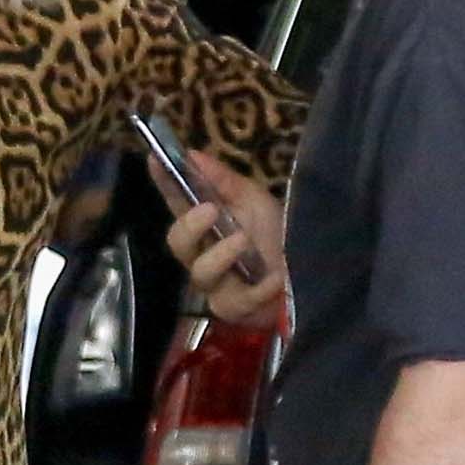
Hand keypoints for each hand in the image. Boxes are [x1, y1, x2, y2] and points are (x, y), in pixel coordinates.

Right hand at [162, 152, 286, 326]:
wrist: (310, 274)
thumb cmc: (276, 235)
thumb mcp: (254, 201)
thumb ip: (224, 181)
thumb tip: (192, 155)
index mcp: (206, 224)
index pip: (177, 201)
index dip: (164, 182)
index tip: (154, 159)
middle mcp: (203, 253)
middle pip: (178, 243)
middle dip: (189, 226)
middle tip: (209, 210)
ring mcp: (216, 284)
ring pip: (201, 273)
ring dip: (221, 255)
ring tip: (244, 241)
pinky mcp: (235, 309)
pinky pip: (236, 301)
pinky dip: (257, 289)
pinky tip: (273, 278)